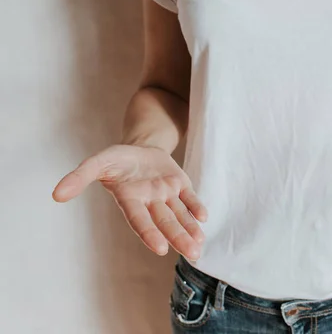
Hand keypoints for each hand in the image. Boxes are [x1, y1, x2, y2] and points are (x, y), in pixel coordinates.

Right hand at [52, 144, 207, 259]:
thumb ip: (80, 177)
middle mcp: (150, 202)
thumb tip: (56, 194)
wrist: (140, 148)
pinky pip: (190, 199)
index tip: (160, 249)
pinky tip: (204, 218)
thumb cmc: (117, 159)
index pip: (140, 220)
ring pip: (180, 216)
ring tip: (199, 246)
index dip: (149, 234)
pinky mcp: (181, 186)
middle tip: (192, 254)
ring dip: (190, 230)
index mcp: (130, 200)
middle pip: (166, 222)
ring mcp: (167, 195)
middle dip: (178, 238)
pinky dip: (196, 208)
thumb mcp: (97, 162)